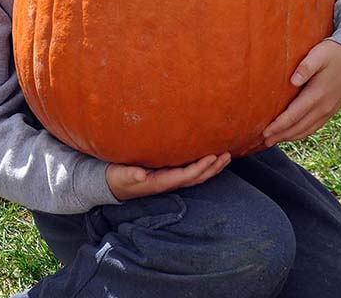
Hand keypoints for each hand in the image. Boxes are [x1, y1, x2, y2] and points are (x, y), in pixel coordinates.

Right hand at [106, 152, 231, 200]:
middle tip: (227, 155)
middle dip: (212, 168)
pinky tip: (211, 157)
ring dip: (212, 168)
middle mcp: (169, 183)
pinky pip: (191, 172)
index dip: (199, 168)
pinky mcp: (169, 175)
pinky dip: (204, 166)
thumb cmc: (118, 178)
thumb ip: (130, 174)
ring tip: (226, 156)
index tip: (211, 157)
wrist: (114, 185)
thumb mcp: (121, 175)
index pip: (185, 176)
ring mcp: (170, 180)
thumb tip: (140, 175)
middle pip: (196, 178)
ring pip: (196, 176)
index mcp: (160, 182)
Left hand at [262, 40, 340, 146]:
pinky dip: (302, 133)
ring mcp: (329, 110)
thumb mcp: (319, 54)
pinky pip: (315, 127)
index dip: (278, 126)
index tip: (264, 132)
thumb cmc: (334, 53)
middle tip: (264, 141)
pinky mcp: (332, 110)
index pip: (294, 115)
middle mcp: (324, 106)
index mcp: (318, 94)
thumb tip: (293, 81)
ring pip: (307, 130)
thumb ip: (306, 66)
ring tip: (274, 141)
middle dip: (281, 136)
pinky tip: (292, 134)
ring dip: (290, 137)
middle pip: (298, 127)